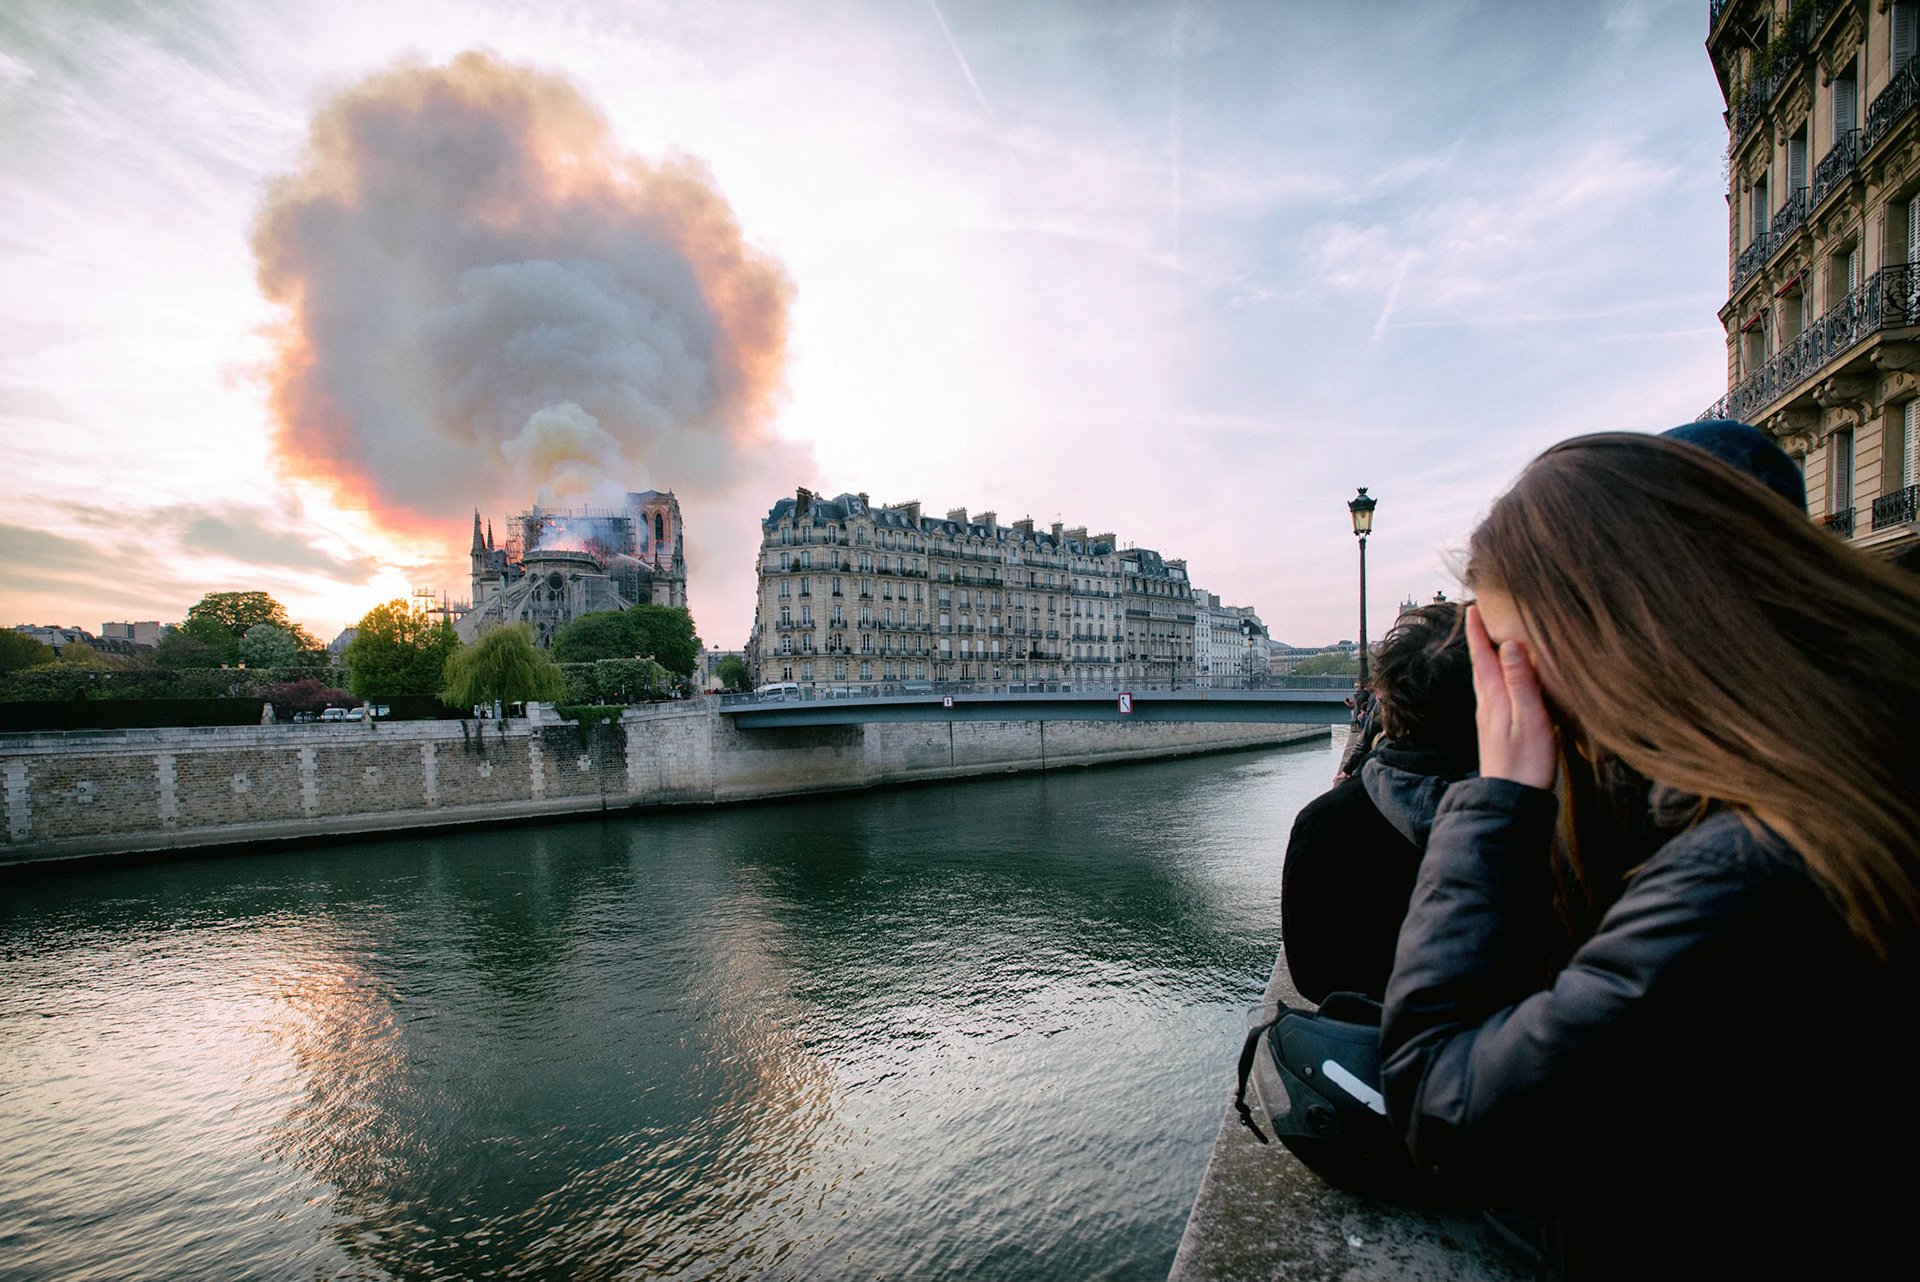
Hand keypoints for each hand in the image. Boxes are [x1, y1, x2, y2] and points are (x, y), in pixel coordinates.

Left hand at [1466, 604, 1556, 789]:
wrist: (1511, 802)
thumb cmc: (1525, 763)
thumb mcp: (1529, 718)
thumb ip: (1519, 681)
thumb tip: (1508, 643)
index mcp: (1493, 697)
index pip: (1482, 656)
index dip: (1477, 632)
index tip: (1473, 608)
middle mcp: (1487, 705)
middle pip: (1481, 665)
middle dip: (1480, 641)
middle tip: (1480, 618)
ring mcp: (1491, 720)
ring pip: (1487, 680)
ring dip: (1488, 659)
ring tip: (1493, 643)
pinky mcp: (1498, 732)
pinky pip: (1496, 695)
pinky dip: (1499, 679)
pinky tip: (1507, 685)